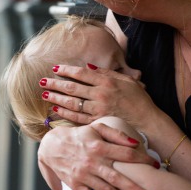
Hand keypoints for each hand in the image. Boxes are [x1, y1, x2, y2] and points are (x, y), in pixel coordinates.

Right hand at [38, 121, 157, 189]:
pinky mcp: (75, 185)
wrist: (52, 145)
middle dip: (134, 188)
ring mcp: (83, 175)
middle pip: (117, 177)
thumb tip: (135, 143)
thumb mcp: (96, 128)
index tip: (157, 165)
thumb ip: (116, 134)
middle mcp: (92, 162)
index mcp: (99, 147)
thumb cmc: (79, 135)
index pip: (126, 154)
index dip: (143, 159)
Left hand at [39, 64, 154, 128]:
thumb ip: (107, 73)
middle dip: (55, 84)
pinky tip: (56, 110)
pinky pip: (77, 117)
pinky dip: (65, 113)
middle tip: (42, 82)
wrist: (148, 122)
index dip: (67, 70)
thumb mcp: (127, 81)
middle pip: (73, 88)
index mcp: (107, 82)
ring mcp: (98, 110)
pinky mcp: (98, 122)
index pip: (82, 73)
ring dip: (57, 99)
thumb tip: (88, 67)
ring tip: (45, 95)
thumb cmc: (139, 100)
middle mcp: (101, 95)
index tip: (55, 68)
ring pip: (72, 103)